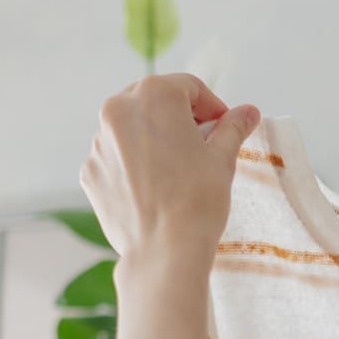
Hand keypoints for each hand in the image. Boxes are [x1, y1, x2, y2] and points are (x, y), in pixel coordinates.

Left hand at [80, 74, 259, 268]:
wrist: (164, 251)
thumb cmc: (197, 201)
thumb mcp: (222, 158)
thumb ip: (232, 128)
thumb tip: (248, 112)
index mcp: (153, 95)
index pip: (188, 87)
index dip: (211, 106)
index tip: (222, 127)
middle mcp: (118, 110)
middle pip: (153, 101)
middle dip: (178, 118)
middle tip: (201, 145)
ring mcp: (99, 142)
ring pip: (131, 129)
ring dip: (153, 139)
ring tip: (175, 171)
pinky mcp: (90, 170)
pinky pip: (115, 157)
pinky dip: (133, 164)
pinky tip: (154, 187)